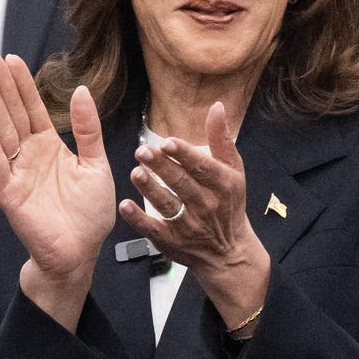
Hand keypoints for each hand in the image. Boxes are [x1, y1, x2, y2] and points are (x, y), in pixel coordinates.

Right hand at [0, 55, 116, 331]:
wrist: (79, 253)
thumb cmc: (89, 215)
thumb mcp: (97, 165)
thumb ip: (88, 130)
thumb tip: (82, 90)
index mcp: (50, 147)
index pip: (32, 108)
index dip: (22, 84)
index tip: (13, 58)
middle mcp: (29, 156)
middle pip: (12, 113)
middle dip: (2, 85)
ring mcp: (17, 172)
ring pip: (2, 130)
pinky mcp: (9, 191)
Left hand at [128, 103, 271, 332]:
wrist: (228, 251)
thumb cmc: (228, 202)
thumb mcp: (233, 170)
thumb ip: (222, 139)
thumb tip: (217, 106)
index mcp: (223, 185)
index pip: (203, 167)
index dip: (185, 155)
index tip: (168, 142)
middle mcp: (207, 206)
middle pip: (182, 184)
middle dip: (162, 167)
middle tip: (142, 150)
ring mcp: (189, 226)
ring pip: (167, 205)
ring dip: (150, 189)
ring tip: (135, 172)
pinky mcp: (172, 242)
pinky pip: (153, 230)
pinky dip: (138, 219)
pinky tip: (125, 205)